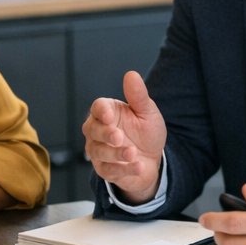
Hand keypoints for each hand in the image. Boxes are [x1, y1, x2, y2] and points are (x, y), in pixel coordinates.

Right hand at [82, 71, 166, 203]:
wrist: (153, 160)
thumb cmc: (146, 133)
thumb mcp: (147, 113)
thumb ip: (138, 96)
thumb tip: (131, 75)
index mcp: (107, 112)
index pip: (97, 107)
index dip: (101, 111)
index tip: (109, 115)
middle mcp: (98, 131)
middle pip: (92, 130)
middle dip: (105, 134)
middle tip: (119, 137)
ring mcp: (98, 151)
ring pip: (98, 151)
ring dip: (115, 154)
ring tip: (133, 153)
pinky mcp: (104, 169)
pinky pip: (108, 170)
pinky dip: (124, 169)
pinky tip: (138, 166)